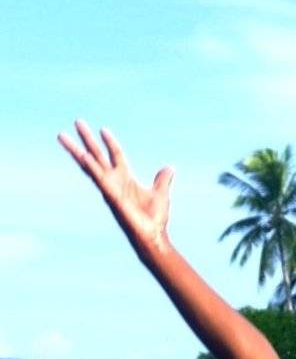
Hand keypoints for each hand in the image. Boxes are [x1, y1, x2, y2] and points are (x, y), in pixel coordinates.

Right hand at [58, 120, 172, 255]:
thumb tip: (169, 169)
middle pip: (97, 155)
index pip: (116, 155)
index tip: (103, 130)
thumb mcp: (161, 193)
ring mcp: (110, 188)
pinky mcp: (111, 196)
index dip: (110, 142)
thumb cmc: (155, 219)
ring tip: (62, 136)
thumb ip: (162, 180)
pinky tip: (83, 155)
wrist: (153, 236)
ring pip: (90, 165)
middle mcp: (114, 181)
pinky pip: (98, 179)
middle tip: (77, 122)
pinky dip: (91, 167)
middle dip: (87, 140)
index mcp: (126, 179)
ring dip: (76, 150)